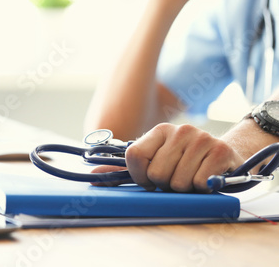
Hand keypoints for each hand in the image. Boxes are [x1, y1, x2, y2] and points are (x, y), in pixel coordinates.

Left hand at [92, 123, 245, 192]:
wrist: (226, 154)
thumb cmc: (185, 161)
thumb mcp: (156, 159)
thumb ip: (125, 168)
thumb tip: (92, 176)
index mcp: (159, 131)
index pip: (134, 156)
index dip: (139, 175)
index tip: (149, 179)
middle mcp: (179, 130)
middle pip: (156, 174)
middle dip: (165, 184)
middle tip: (177, 176)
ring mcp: (201, 138)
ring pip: (177, 182)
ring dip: (184, 188)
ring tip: (192, 176)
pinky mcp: (220, 151)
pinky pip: (199, 183)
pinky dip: (202, 188)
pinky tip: (206, 176)